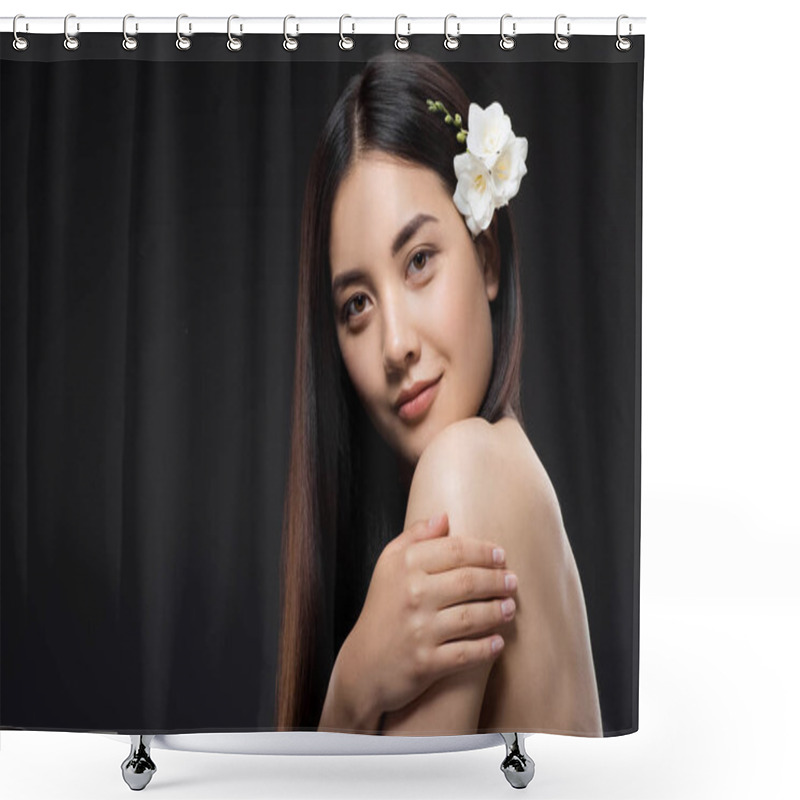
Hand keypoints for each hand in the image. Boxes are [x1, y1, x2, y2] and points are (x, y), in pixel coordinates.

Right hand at [336, 512, 517, 722]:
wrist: (364, 664)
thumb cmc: (383, 608)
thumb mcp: (388, 565)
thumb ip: (415, 537)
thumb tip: (444, 516)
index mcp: (405, 566)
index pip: (455, 550)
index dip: (484, 551)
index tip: (501, 556)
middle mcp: (412, 594)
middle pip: (468, 581)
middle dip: (497, 580)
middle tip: (512, 581)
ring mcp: (419, 630)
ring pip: (471, 616)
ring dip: (497, 612)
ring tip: (510, 608)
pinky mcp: (425, 662)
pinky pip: (465, 653)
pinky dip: (486, 648)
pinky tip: (498, 642)